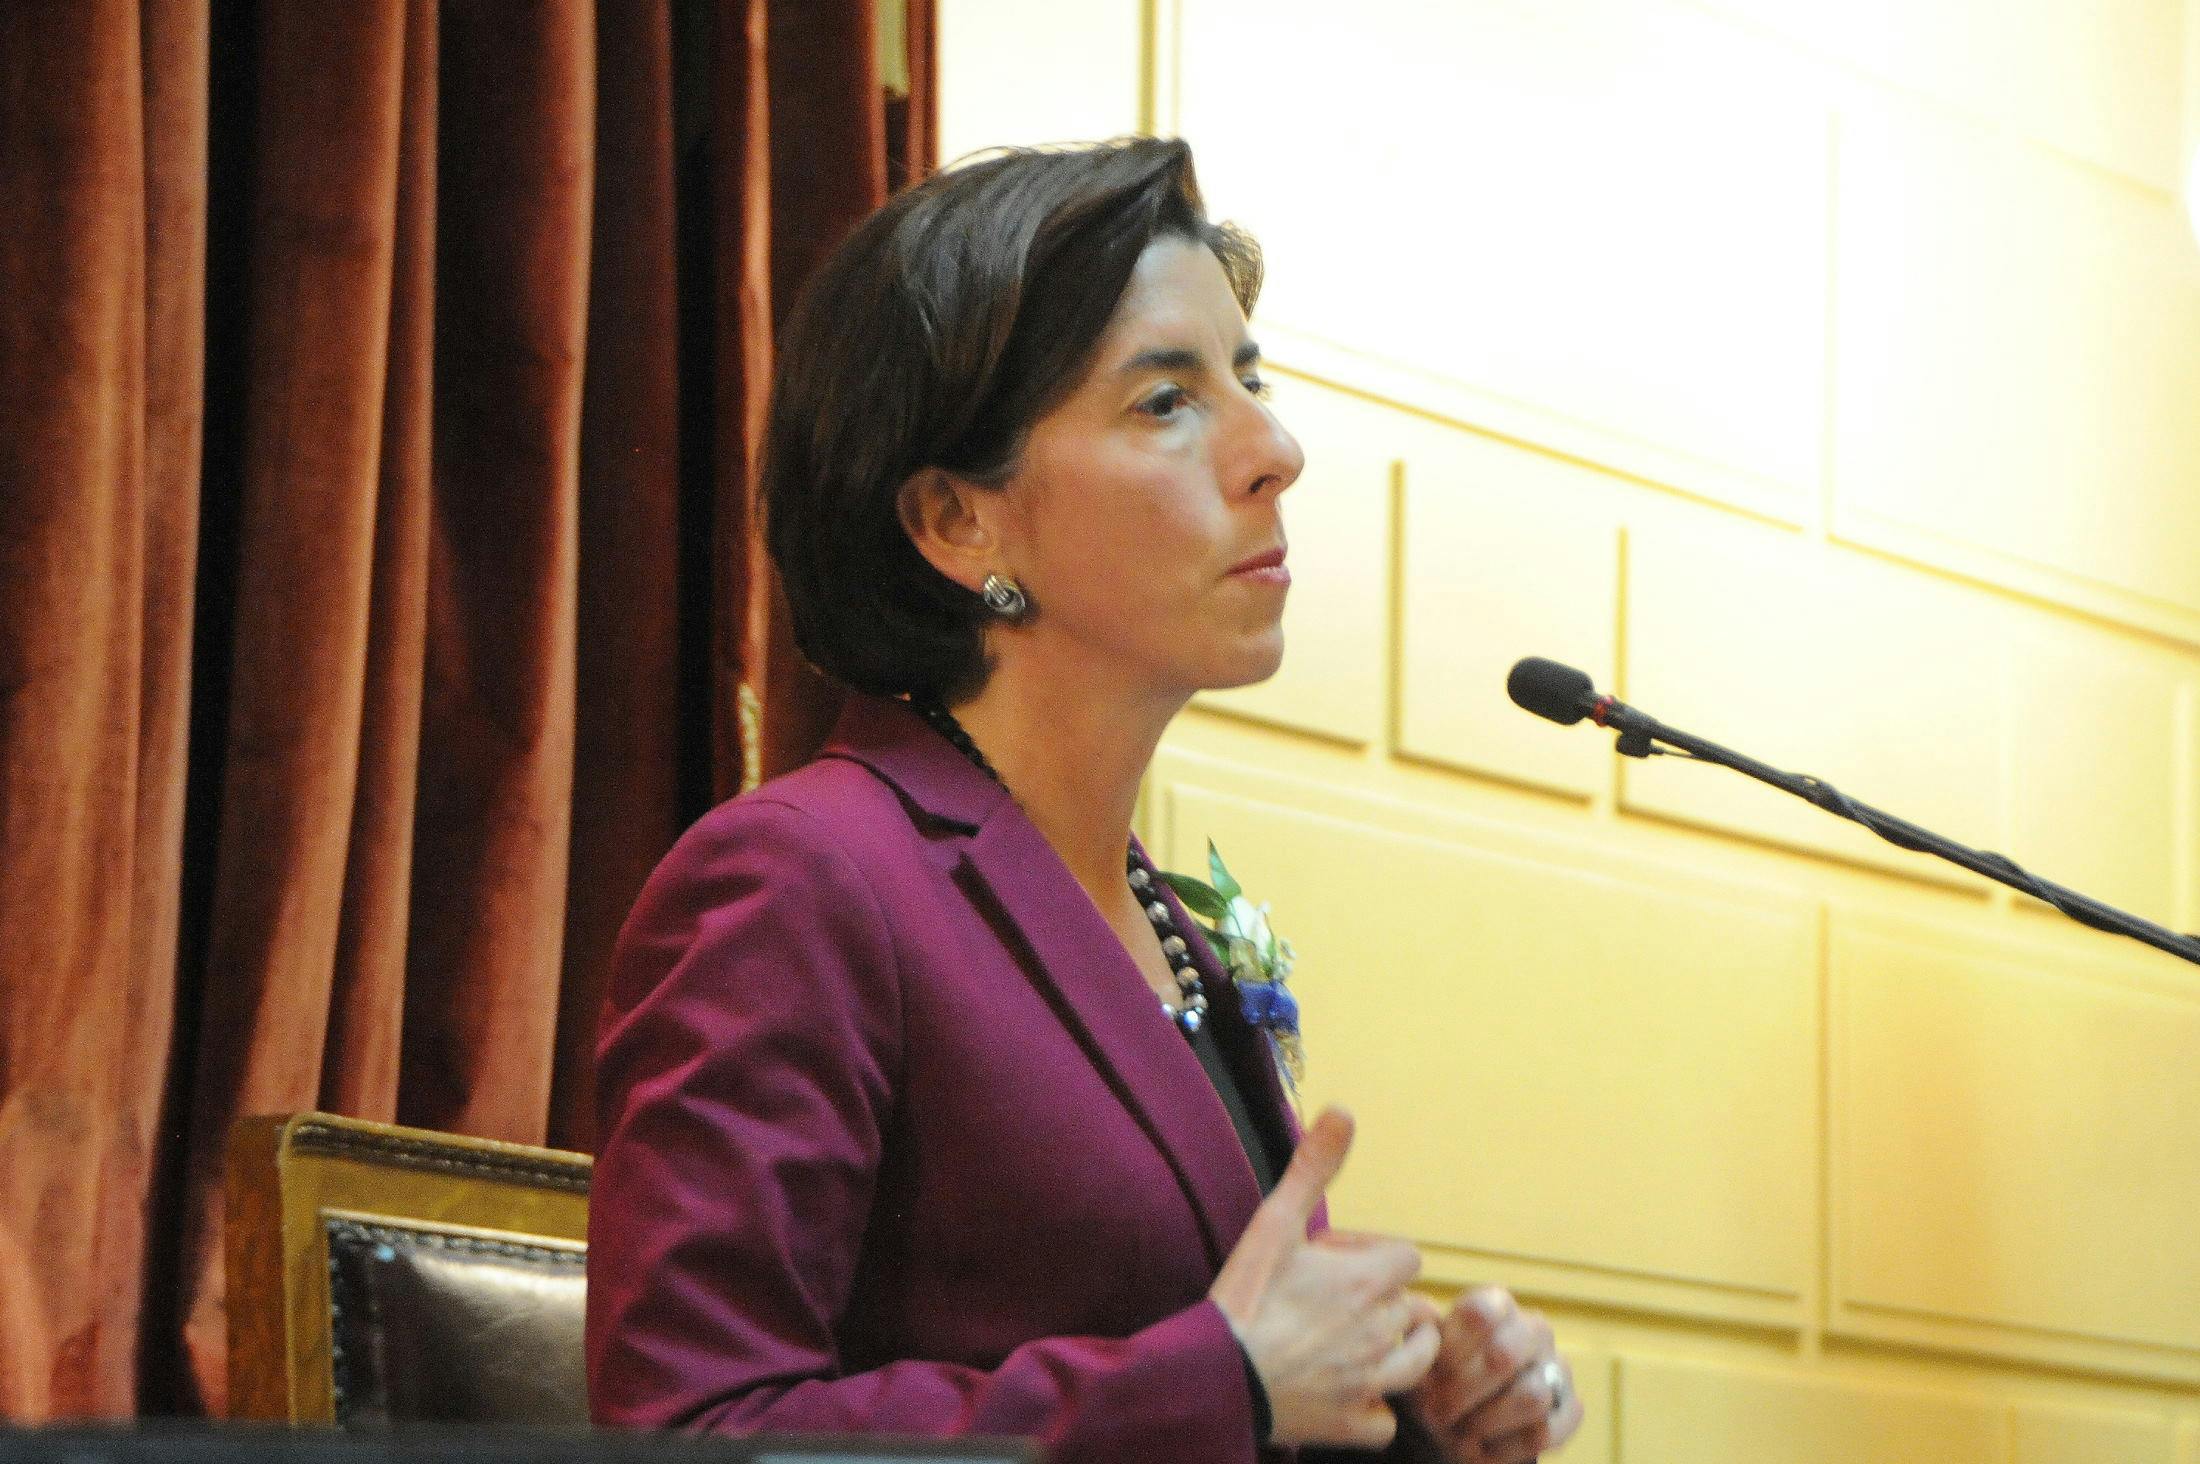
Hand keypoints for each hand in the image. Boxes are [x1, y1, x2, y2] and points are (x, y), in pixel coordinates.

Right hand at [1209, 1107, 1442, 1449]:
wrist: (1214, 1374)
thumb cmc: (1244, 1298)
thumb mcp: (1275, 1222)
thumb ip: (1314, 1167)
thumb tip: (1343, 1111)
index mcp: (1370, 1279)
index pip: (1406, 1257)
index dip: (1370, 1256)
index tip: (1330, 1263)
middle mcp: (1382, 1329)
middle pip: (1410, 1306)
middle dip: (1379, 1302)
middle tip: (1329, 1305)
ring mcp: (1373, 1381)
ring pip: (1417, 1361)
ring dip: (1394, 1351)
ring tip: (1351, 1345)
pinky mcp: (1355, 1423)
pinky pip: (1387, 1417)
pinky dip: (1372, 1407)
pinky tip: (1343, 1392)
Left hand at [1406, 1286, 1582, 1462]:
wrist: (1456, 1421)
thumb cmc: (1435, 1380)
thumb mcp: (1419, 1356)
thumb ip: (1419, 1336)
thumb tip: (1422, 1323)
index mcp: (1496, 1305)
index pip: (1478, 1314)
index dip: (1449, 1351)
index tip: (1428, 1376)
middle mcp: (1534, 1329)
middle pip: (1504, 1355)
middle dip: (1463, 1392)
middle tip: (1436, 1413)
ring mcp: (1557, 1368)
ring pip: (1531, 1396)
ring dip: (1485, 1422)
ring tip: (1459, 1432)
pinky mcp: (1569, 1409)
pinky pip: (1547, 1432)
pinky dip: (1508, 1447)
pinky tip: (1484, 1448)